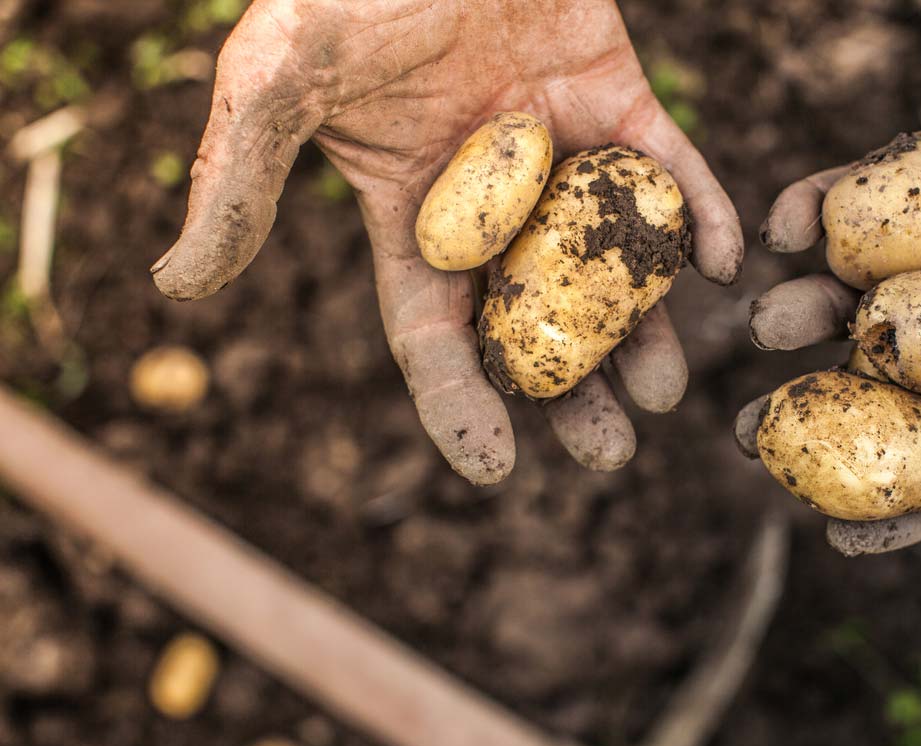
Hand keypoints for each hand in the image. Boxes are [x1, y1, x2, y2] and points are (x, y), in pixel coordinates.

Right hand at [152, 0, 741, 484]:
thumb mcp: (279, 81)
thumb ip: (240, 181)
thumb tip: (176, 287)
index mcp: (412, 215)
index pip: (433, 329)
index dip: (459, 400)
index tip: (494, 468)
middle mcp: (494, 202)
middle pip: (536, 316)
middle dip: (571, 387)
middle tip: (609, 452)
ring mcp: (561, 155)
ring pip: (609, 260)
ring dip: (644, 326)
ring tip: (669, 388)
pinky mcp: (619, 101)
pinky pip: (669, 170)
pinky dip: (698, 214)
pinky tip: (723, 263)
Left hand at [742, 21, 920, 553]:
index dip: (893, 506)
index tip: (832, 536)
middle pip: (864, 387)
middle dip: (804, 415)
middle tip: (748, 435)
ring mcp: (920, 257)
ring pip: (835, 301)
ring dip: (790, 316)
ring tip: (764, 324)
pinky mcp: (901, 185)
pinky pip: (836, 207)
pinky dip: (802, 215)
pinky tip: (783, 228)